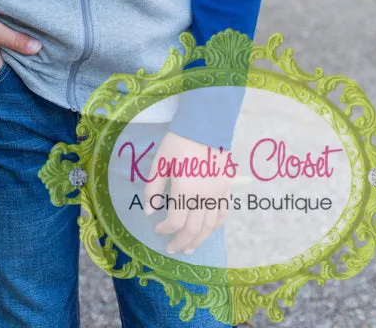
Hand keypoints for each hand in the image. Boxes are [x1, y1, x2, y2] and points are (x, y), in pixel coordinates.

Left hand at [142, 130, 231, 256]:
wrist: (205, 126)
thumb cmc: (178, 142)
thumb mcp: (160, 163)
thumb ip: (154, 189)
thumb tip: (149, 211)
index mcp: (186, 191)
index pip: (176, 221)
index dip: (166, 229)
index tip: (157, 228)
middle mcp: (204, 197)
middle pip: (194, 229)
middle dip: (181, 241)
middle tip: (173, 249)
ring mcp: (218, 193)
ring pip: (210, 226)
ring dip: (199, 239)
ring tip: (190, 248)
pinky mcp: (226, 187)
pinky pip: (223, 213)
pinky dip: (215, 225)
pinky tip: (208, 231)